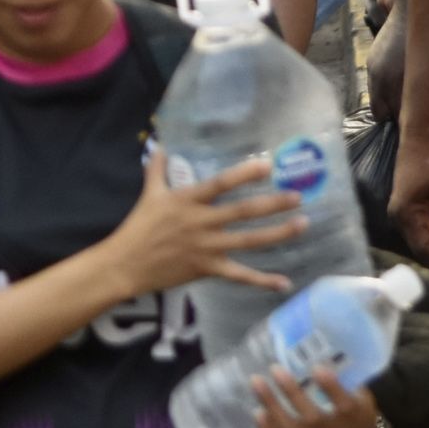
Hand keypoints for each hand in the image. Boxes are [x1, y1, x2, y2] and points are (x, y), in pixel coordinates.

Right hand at [100, 149, 301, 299]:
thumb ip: (156, 169)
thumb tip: (159, 145)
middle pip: (243, 212)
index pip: (220, 184)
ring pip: (250, 241)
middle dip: (273, 204)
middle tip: (297, 196)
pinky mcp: (208, 269)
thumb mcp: (148, 194)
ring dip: (278, 233)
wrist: (126, 264)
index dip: (244, 174)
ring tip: (302, 224)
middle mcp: (201, 222)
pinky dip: (263, 280)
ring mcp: (207, 247)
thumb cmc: (138, 226)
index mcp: (187, 201)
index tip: (267, 166)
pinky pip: (240, 276)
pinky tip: (284, 281)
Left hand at [251, 366, 380, 427]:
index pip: (345, 406)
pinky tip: (257, 412)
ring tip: (256, 381)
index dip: (331, 388)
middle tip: (276, 368)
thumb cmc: (353, 399)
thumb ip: (344, 368)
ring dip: (271, 404)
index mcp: (354, 415)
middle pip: (312, 418)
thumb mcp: (358, 385)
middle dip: (291, 392)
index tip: (317, 367)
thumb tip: (320, 331)